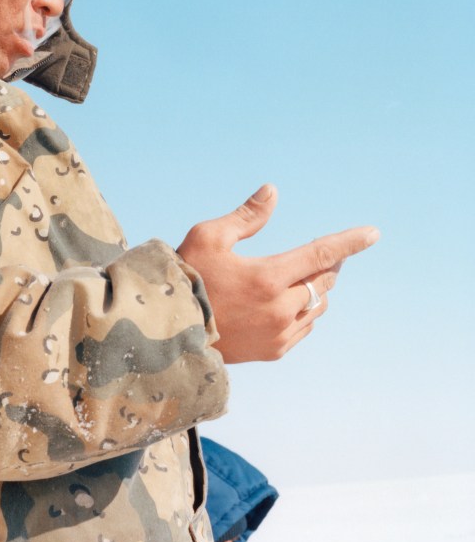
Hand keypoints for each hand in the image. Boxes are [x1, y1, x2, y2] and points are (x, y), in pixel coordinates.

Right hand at [177, 184, 378, 363]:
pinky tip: (287, 305)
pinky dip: (304, 313)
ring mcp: (279, 333)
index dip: (349, 242)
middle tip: (325, 255)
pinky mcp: (273, 350)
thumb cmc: (187, 277)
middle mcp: (281, 308)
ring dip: (316, 289)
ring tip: (300, 279)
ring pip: (317, 306)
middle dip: (328, 265)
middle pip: (323, 281)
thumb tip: (272, 191)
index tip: (373, 233)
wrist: (168, 331)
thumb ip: (246, 216)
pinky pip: (304, 328)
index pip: (321, 255)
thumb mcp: (209, 237)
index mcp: (268, 277)